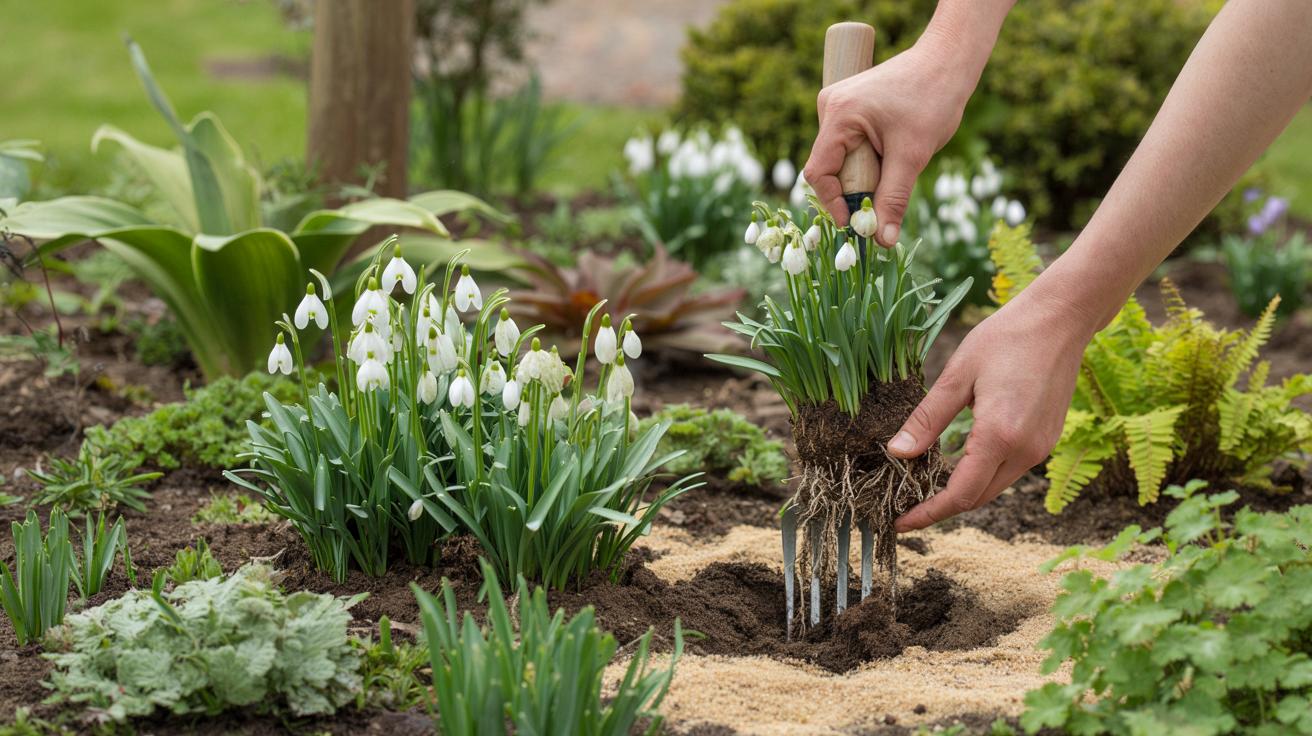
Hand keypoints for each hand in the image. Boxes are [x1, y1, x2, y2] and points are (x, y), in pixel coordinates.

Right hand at [803, 37, 976, 243]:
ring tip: (897, 165)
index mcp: (838, 115)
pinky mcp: (852, 109)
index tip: (856, 225)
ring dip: (866, 174)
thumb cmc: (933, 99)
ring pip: (842, 160)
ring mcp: (839, 107)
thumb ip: (894, 199)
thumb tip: (882, 241)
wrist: (948, 61)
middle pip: (830, 168)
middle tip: (884, 200)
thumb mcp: (913, 156)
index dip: (834, 204)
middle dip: (856, 189)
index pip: (819, 172)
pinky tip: (893, 153)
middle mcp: (831, 108)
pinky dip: (870, 161)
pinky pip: (851, 148)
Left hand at [888, 286, 1097, 530]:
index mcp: (1000, 436)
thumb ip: (927, 418)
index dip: (928, 513)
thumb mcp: (957, 374)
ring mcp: (1041, 447)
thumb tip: (897, 452)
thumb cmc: (1007, 337)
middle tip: (903, 506)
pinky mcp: (1046, 439)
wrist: (1061, 318)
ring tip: (923, 487)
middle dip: (940, 508)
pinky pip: (1008, 470)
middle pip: (978, 498)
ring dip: (961, 492)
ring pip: (994, 486)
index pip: (960, 495)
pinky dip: (980, 474)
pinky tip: (956, 464)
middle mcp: (1026, 450)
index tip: (899, 522)